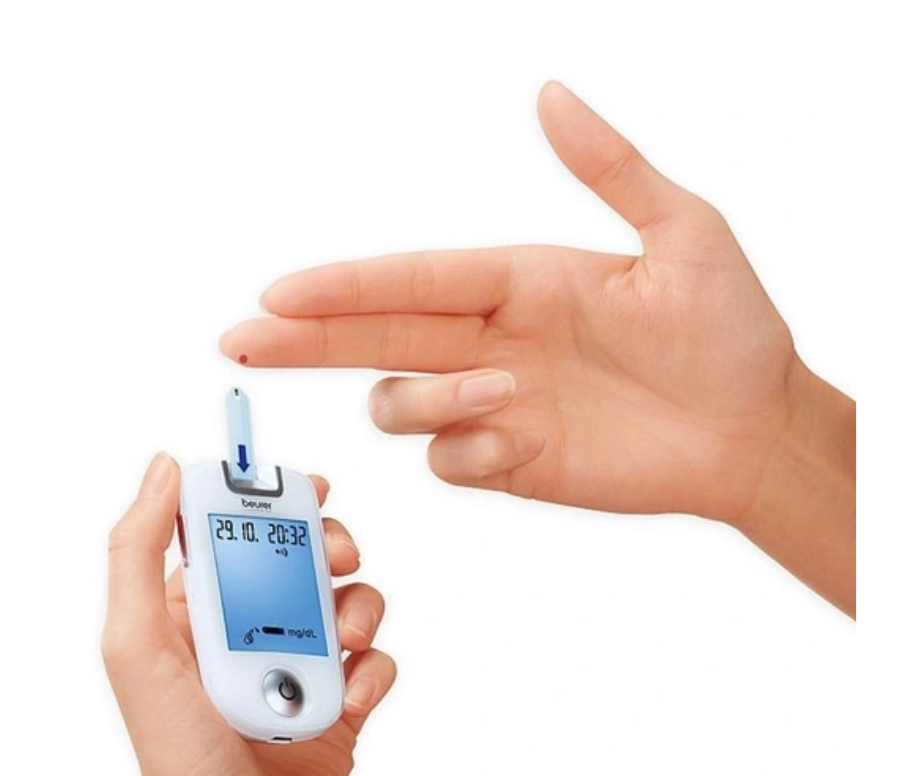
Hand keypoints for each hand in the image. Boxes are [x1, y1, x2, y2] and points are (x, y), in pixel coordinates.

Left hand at [102, 454, 395, 775]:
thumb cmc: (179, 753)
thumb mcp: (134, 643)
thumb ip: (137, 550)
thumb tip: (163, 468)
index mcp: (194, 611)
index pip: (233, 530)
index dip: (268, 498)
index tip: (303, 484)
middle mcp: (248, 631)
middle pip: (303, 556)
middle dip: (328, 545)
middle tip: (338, 555)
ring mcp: (298, 665)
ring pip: (347, 600)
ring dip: (358, 608)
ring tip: (345, 640)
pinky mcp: (339, 701)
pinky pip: (373, 659)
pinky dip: (373, 670)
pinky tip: (353, 695)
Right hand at [222, 82, 854, 613]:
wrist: (752, 429)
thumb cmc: (730, 331)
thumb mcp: (686, 231)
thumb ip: (612, 165)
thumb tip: (551, 95)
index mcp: (519, 281)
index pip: (411, 279)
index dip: (344, 286)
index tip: (279, 293)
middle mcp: (493, 341)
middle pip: (374, 338)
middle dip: (305, 340)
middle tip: (241, 342)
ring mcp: (496, 404)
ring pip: (401, 404)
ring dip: (428, 402)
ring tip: (502, 394)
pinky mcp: (509, 461)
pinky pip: (452, 462)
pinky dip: (474, 454)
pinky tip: (530, 445)